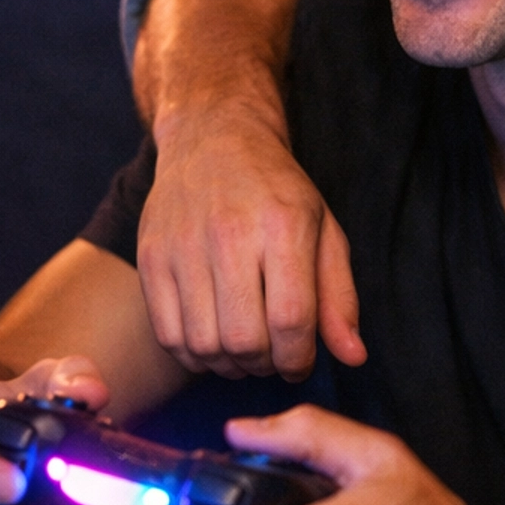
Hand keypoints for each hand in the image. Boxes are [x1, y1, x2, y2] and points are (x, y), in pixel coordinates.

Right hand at [139, 104, 365, 381]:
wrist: (214, 139)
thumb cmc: (277, 193)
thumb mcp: (324, 232)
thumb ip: (339, 297)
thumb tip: (354, 357)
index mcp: (283, 225)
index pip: (291, 320)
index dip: (298, 359)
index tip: (300, 363)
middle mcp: (229, 234)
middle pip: (245, 340)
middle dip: (265, 366)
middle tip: (273, 357)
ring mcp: (183, 246)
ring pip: (204, 345)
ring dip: (229, 365)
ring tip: (245, 351)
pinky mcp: (151, 257)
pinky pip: (167, 335)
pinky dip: (193, 355)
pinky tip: (213, 342)